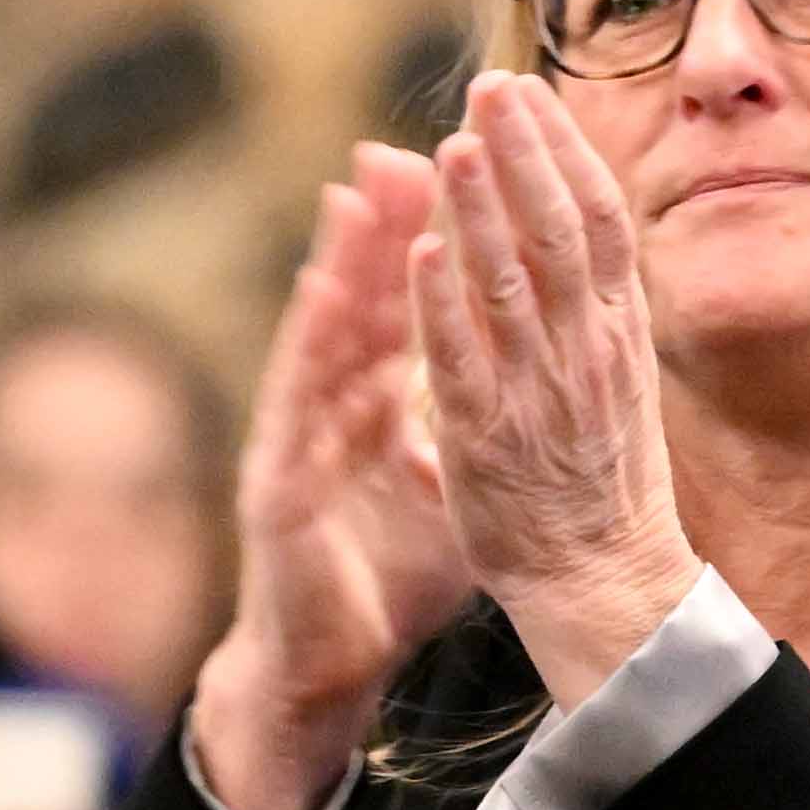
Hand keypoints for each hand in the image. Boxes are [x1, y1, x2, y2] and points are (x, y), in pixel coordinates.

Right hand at [186, 149, 475, 809]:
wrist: (329, 663)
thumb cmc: (389, 577)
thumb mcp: (450, 488)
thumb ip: (474, 424)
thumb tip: (530, 377)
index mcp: (384, 407)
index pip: (418, 309)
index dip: (438, 244)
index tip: (469, 174)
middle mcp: (340, 409)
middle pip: (371, 303)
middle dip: (389, 225)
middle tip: (409, 147)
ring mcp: (304, 439)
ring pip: (326, 334)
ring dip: (343, 261)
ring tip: (359, 189)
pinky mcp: (279, 480)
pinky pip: (298, 400)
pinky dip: (311, 341)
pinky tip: (321, 287)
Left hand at [404, 77, 700, 703]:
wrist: (606, 584)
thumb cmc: (603, 483)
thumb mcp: (617, 379)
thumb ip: (593, 307)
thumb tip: (575, 230)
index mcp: (618, 335)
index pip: (599, 222)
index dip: (565, 152)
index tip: (532, 94)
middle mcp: (586, 354)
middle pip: (560, 234)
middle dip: (526, 155)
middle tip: (490, 90)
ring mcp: (539, 395)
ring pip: (511, 286)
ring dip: (481, 212)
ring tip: (452, 146)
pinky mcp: (489, 441)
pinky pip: (464, 363)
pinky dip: (444, 305)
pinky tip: (423, 252)